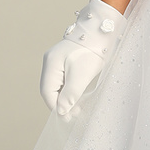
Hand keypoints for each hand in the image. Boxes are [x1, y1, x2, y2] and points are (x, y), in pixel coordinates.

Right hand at [40, 0, 125, 116]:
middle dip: (60, 103)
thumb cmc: (92, 52)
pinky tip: (77, 96)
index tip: (67, 117)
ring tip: (77, 108)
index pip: (47, 92)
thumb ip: (70, 95)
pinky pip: (63, 79)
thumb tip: (61, 111)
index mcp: (51, 64)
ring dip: (65, 97)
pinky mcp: (67, 61)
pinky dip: (69, 89)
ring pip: (57, 85)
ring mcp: (57, 61)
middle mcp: (51, 62)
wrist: (101, 32)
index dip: (55, 106)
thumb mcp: (81, 76)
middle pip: (50, 89)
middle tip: (74, 114)